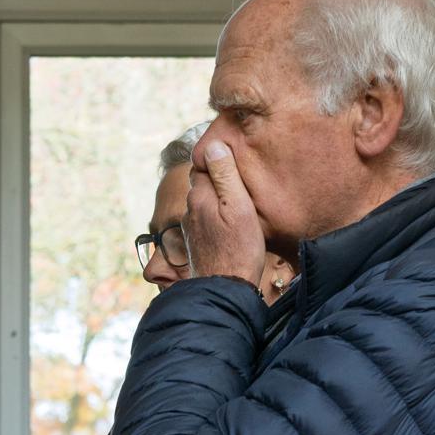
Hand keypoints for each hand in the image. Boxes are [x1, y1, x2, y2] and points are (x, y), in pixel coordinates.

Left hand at [186, 142, 268, 290]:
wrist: (225, 289)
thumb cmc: (238, 248)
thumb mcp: (238, 206)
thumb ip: (225, 176)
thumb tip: (213, 145)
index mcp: (199, 196)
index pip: (202, 164)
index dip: (218, 157)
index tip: (238, 156)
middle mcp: (190, 210)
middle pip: (203, 182)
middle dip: (219, 176)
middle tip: (244, 175)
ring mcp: (192, 227)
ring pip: (206, 201)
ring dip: (220, 197)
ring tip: (241, 198)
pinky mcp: (198, 242)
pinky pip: (208, 218)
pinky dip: (219, 214)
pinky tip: (234, 221)